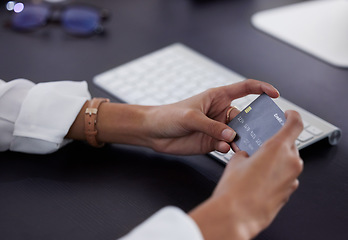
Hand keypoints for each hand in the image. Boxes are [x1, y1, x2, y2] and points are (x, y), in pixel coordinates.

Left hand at [145, 79, 278, 154]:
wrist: (153, 132)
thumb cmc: (169, 115)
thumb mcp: (190, 117)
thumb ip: (211, 127)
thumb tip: (231, 137)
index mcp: (218, 97)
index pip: (245, 88)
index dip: (261, 89)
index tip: (275, 94)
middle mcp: (221, 113)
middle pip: (245, 117)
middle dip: (253, 125)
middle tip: (258, 133)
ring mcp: (217, 129)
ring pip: (238, 134)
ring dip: (241, 140)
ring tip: (240, 145)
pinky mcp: (212, 143)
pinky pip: (227, 146)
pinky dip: (228, 149)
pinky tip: (223, 150)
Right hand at [189, 110, 303, 239]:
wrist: (236, 216)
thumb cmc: (235, 189)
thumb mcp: (236, 161)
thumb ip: (246, 153)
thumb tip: (247, 155)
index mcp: (277, 148)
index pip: (295, 123)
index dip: (292, 115)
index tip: (288, 114)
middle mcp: (290, 162)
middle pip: (291, 144)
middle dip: (278, 142)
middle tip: (263, 145)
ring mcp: (292, 179)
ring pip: (289, 161)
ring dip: (277, 159)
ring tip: (258, 165)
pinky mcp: (289, 192)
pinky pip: (286, 176)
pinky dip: (277, 174)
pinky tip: (260, 179)